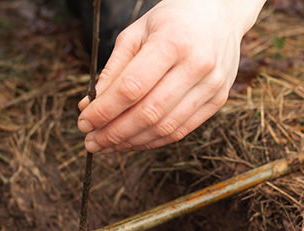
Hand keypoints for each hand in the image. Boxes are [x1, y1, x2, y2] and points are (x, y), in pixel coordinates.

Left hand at [77, 0, 264, 152]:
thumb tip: (89, 107)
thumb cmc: (172, 20)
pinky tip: (132, 141)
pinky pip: (182, 130)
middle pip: (149, 113)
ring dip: (131, 142)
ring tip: (107, 144)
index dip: (104, 110)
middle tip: (91, 141)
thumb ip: (113, 70)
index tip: (84, 121)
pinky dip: (153, 141)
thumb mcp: (136, 32)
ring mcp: (212, 85)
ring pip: (166, 128)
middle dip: (114, 133)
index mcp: (173, 42)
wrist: (219, 13)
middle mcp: (197, 65)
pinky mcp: (219, 99)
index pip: (132, 87)